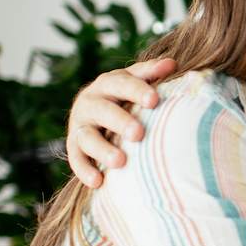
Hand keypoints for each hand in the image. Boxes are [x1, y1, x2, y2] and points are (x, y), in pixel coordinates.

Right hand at [67, 58, 176, 187]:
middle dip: (120, 121)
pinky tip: (98, 182)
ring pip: (87, 137)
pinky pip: (76, 159)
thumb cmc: (126, 96)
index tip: (154, 100)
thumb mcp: (136, 81)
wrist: (97, 113)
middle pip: (103, 110)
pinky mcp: (73, 146)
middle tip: (138, 133)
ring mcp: (80, 125)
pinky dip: (85, 170)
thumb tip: (172, 63)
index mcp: (108, 83)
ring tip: (121, 162)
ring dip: (102, 149)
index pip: (122, 83)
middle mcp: (90, 102)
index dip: (136, 90)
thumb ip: (151, 73)